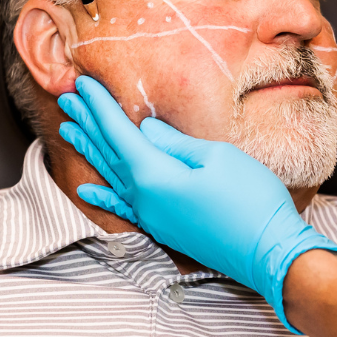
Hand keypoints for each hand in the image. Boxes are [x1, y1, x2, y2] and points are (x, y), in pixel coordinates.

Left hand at [58, 76, 336, 331]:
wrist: (271, 252)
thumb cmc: (251, 201)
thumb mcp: (217, 157)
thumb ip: (175, 143)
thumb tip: (146, 130)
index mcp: (154, 175)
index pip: (118, 132)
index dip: (100, 106)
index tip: (82, 83)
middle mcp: (144, 198)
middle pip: (108, 153)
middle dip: (87, 123)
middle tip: (66, 99)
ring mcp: (152, 216)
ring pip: (111, 176)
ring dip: (91, 151)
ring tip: (69, 130)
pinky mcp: (164, 228)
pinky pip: (123, 207)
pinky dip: (103, 197)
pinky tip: (87, 191)